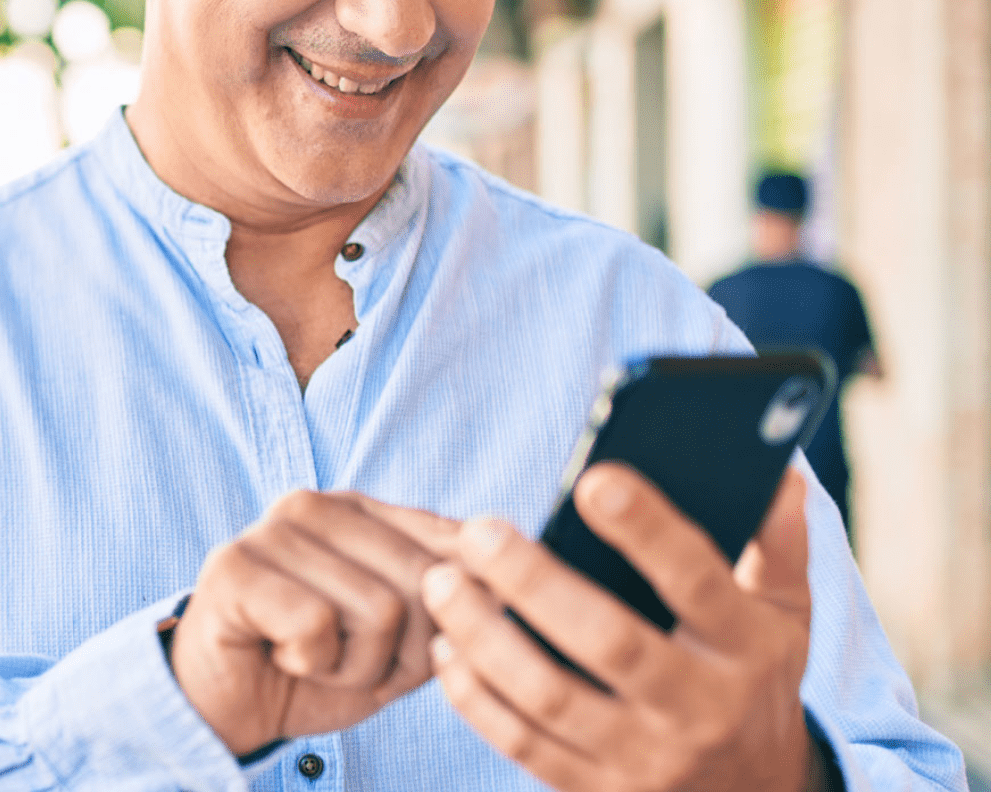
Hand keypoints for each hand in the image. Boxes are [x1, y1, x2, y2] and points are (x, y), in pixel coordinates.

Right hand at [170, 489, 460, 755]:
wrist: (227, 708)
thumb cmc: (316, 667)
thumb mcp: (401, 640)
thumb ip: (448, 601)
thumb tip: (504, 580)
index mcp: (360, 508)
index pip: (453, 548)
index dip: (445, 622)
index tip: (401, 647)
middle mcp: (315, 503)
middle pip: (424, 583)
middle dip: (401, 652)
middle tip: (346, 657)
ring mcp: (270, 528)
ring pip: (379, 610)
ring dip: (354, 664)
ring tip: (312, 656)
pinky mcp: (233, 566)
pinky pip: (318, 625)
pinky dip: (311, 664)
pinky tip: (281, 654)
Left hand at [422, 465, 814, 791]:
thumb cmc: (755, 677)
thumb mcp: (785, 613)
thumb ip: (777, 542)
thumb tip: (777, 468)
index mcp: (744, 647)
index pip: (696, 582)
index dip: (647, 531)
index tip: (594, 481)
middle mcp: (697, 708)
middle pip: (610, 643)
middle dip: (535, 584)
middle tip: (478, 532)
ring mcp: (646, 760)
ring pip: (552, 700)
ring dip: (486, 639)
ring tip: (443, 582)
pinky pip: (525, 748)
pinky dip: (476, 698)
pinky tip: (446, 646)